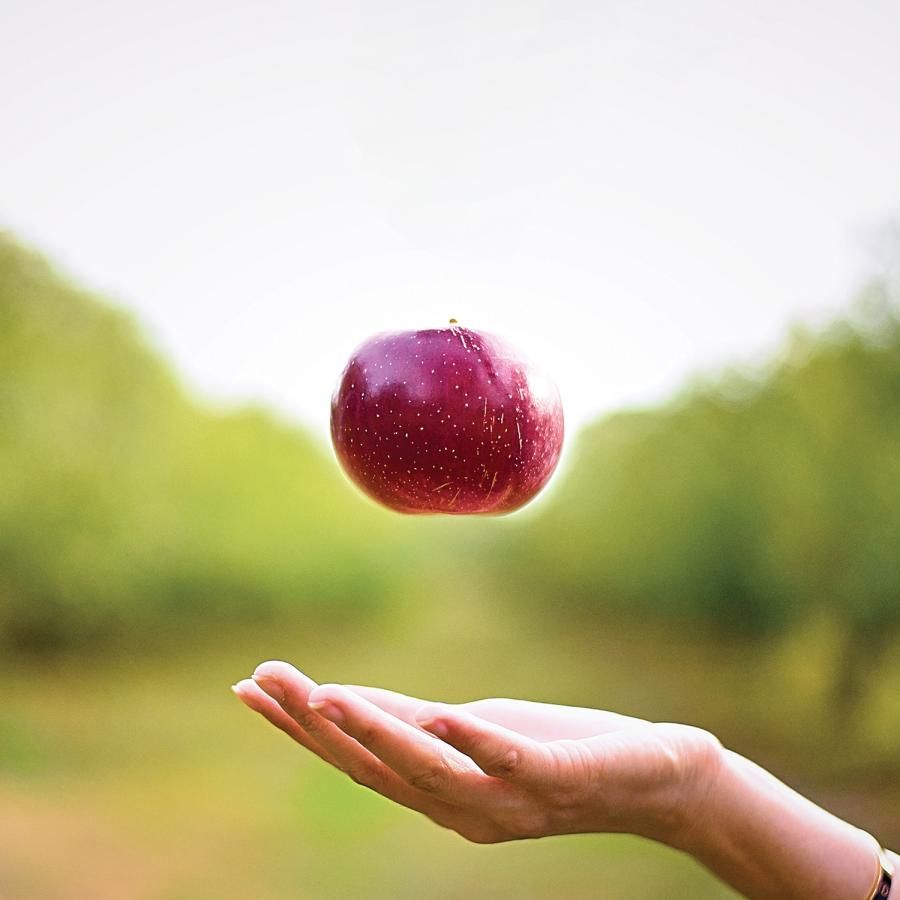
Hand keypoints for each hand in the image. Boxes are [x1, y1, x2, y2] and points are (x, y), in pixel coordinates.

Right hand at [232, 660, 720, 845]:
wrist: (656, 783)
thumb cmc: (558, 753)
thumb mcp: (477, 732)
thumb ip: (418, 724)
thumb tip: (347, 699)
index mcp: (440, 795)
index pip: (356, 762)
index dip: (299, 730)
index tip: (250, 688)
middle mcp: (464, 810)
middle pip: (376, 770)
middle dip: (314, 727)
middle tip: (261, 682)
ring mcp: (512, 801)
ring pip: (432, 773)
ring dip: (376, 735)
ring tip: (326, 698)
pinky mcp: (561, 779)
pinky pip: (513, 767)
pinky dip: (475, 745)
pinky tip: (445, 714)